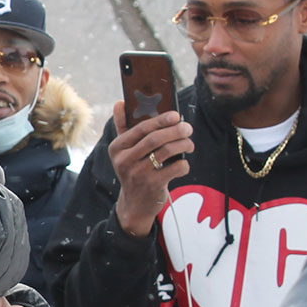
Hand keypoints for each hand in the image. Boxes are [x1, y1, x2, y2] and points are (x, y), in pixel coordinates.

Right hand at [109, 101, 194, 236]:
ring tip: (189, 144)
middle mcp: (124, 161)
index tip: (176, 115)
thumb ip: (122, 127)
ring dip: (184, 144)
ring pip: (167, 151)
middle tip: (188, 128)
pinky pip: (175, 168)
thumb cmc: (133, 170)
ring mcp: (138, 174)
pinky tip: (182, 165)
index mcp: (117, 148)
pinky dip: (184, 164)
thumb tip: (120, 103)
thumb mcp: (124, 151)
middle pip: (156, 139)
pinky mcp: (152, 185)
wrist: (134, 203)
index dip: (160, 119)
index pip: (140, 128)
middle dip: (176, 130)